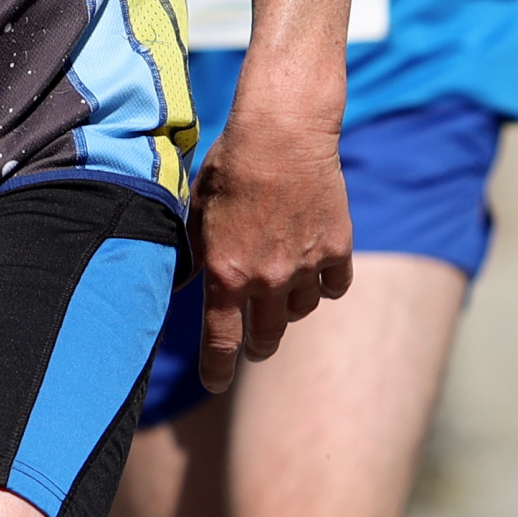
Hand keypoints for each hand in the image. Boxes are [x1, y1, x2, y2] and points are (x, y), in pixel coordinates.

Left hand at [190, 106, 352, 394]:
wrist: (283, 132)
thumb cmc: (230, 166)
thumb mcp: (196, 211)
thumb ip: (192, 254)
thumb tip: (179, 285)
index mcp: (226, 274)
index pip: (221, 341)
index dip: (217, 369)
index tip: (216, 384)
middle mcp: (267, 279)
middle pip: (267, 336)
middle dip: (259, 344)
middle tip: (257, 342)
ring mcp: (306, 266)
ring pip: (301, 311)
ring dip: (290, 309)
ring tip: (283, 293)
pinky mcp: (337, 248)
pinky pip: (334, 286)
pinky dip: (326, 284)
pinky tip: (317, 272)